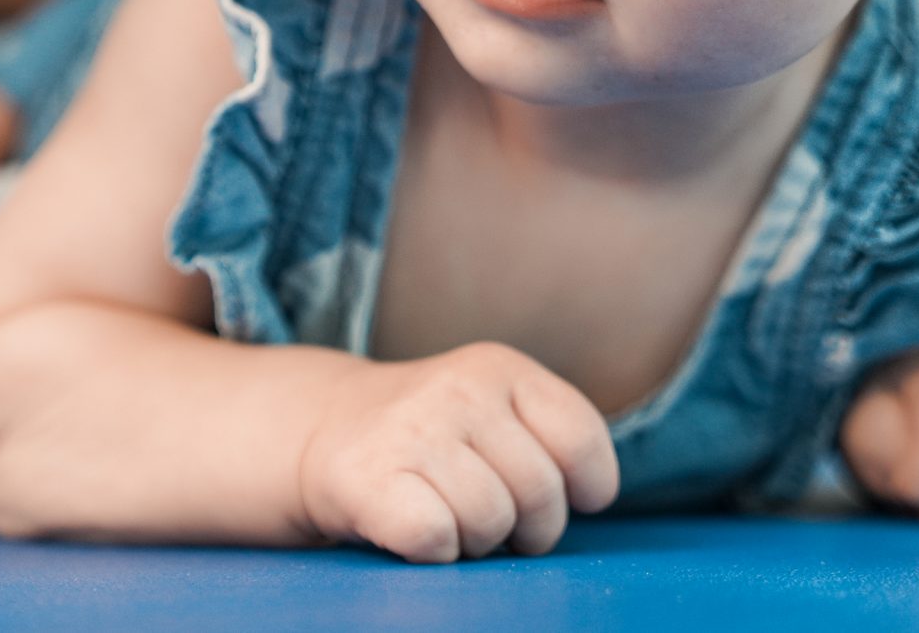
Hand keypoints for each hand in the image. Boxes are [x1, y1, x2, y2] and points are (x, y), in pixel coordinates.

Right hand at [297, 343, 619, 562]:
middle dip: (527, 527)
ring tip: (451, 518)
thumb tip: (591, 497)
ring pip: (490, 521)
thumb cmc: (435, 438)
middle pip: (541, 494)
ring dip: (476, 541)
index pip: (580, 440)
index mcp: (500, 367)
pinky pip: (437, 538)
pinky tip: (417, 529)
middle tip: (493, 517)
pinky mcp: (369, 478)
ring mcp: (412, 430)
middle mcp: (459, 389)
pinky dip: (435, 551)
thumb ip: (551, 440)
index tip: (563, 498)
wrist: (327, 429)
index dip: (583, 488)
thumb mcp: (497, 409)